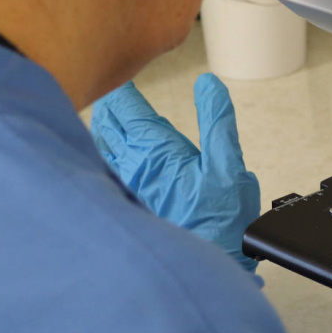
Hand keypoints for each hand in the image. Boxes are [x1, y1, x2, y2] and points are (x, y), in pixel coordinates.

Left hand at [92, 75, 261, 273]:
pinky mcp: (131, 201)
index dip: (120, 87)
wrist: (210, 265)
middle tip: (105, 82)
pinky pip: (107, 167)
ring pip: (102, 145)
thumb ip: (218, 121)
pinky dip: (104, 150)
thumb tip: (207, 85)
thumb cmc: (221, 222)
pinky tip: (109, 150)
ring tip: (103, 110)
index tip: (118, 67)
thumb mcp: (230, 167)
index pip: (126, 109)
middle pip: (106, 124)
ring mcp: (128, 185)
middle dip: (106, 102)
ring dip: (101, 125)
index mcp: (156, 152)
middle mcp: (134, 167)